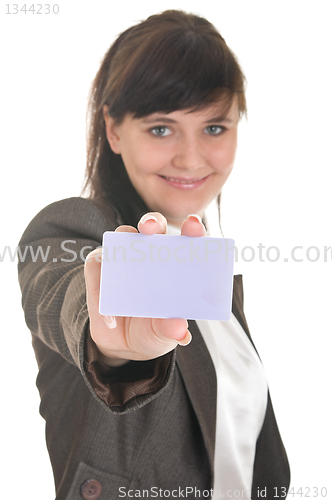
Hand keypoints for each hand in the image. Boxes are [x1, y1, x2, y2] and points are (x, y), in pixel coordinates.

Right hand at [84, 213, 205, 365]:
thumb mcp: (165, 334)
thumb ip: (171, 330)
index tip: (193, 226)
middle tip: (151, 228)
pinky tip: (111, 318)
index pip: (188, 238)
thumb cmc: (154, 330)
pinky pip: (97, 266)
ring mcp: (124, 258)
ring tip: (128, 254)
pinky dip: (100, 288)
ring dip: (125, 237)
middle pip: (153, 226)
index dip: (192, 229)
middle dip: (153, 222)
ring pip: (123, 234)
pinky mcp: (99, 268)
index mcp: (177, 263)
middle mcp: (151, 253)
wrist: (124, 346)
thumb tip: (178, 330)